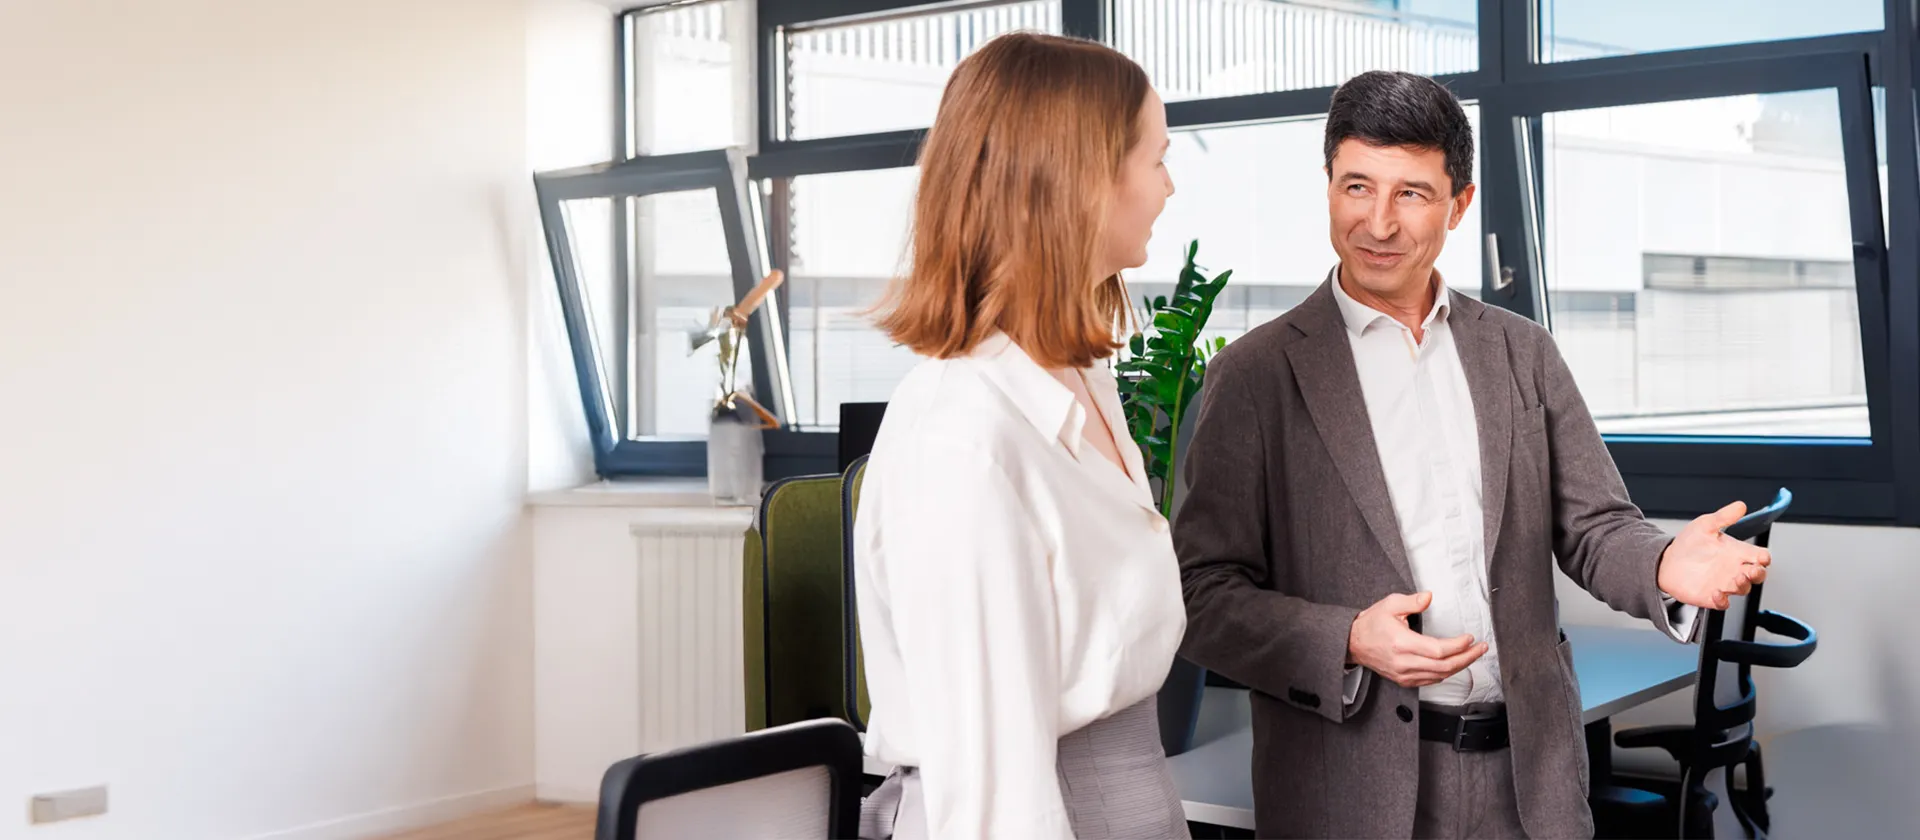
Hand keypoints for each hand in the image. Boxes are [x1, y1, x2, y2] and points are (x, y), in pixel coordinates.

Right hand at [1347, 592, 1487, 687]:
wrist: (1353, 643)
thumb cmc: (1372, 624)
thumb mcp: (1390, 604)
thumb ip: (1411, 601)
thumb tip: (1429, 597)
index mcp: (1402, 643)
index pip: (1438, 650)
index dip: (1458, 646)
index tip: (1469, 638)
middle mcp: (1404, 662)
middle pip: (1444, 666)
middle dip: (1467, 657)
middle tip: (1480, 648)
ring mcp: (1404, 674)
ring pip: (1440, 676)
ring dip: (1459, 666)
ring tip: (1472, 655)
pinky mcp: (1404, 680)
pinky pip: (1431, 681)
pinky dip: (1445, 673)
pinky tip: (1453, 665)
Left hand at [1657, 501, 1771, 609]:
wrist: (1666, 562)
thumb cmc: (1688, 545)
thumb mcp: (1705, 525)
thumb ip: (1723, 517)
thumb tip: (1740, 506)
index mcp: (1736, 552)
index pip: (1760, 556)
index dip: (1764, 557)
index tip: (1762, 557)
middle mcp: (1734, 569)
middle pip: (1757, 575)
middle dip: (1758, 573)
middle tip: (1752, 570)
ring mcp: (1724, 584)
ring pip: (1743, 589)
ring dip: (1742, 585)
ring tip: (1736, 579)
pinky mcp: (1711, 596)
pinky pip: (1722, 603)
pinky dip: (1722, 600)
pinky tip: (1716, 593)